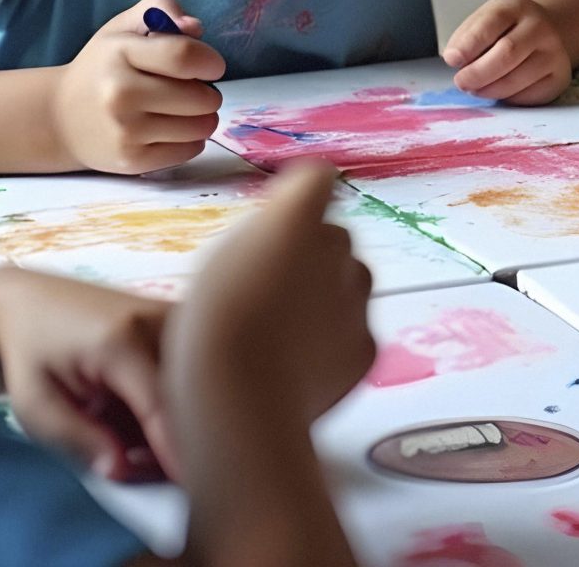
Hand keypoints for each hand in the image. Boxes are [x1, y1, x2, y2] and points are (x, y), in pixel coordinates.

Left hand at [0, 271, 177, 481]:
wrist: (28, 304)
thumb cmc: (28, 356)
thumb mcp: (37, 406)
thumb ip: (80, 439)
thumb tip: (123, 470)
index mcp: (121, 340)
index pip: (161, 406)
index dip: (174, 451)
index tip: (187, 488)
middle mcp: (160, 320)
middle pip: (189, 396)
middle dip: (171, 442)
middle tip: (129, 465)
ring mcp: (177, 316)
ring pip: (197, 386)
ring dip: (173, 422)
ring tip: (123, 435)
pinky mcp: (184, 319)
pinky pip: (193, 372)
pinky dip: (174, 402)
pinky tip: (137, 412)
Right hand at [50, 0, 225, 173]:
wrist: (59, 118)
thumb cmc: (102, 67)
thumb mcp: (123, 27)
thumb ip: (161, 7)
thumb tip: (194, 28)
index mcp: (120, 54)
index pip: (184, 56)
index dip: (210, 61)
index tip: (212, 66)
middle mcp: (120, 94)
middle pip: (200, 97)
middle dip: (208, 92)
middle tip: (193, 89)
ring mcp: (125, 132)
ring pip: (200, 127)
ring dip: (204, 117)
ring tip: (184, 109)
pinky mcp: (131, 161)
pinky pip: (190, 151)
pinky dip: (192, 140)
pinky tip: (173, 129)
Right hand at [171, 164, 373, 424]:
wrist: (239, 399)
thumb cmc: (212, 325)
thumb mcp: (218, 262)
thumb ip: (261, 236)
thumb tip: (286, 230)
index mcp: (297, 217)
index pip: (316, 178)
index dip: (301, 194)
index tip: (284, 215)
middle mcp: (339, 247)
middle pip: (331, 239)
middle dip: (309, 257)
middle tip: (266, 293)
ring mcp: (359, 298)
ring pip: (347, 285)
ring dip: (323, 298)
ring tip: (277, 334)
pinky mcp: (367, 345)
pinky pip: (351, 333)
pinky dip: (331, 344)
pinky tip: (294, 366)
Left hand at [442, 0, 572, 102]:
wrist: (542, 34)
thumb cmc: (504, 31)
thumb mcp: (483, 22)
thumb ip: (465, 38)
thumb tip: (454, 58)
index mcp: (516, 7)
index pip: (492, 22)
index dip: (469, 43)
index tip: (452, 59)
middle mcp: (540, 27)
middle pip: (507, 53)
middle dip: (477, 73)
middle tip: (461, 82)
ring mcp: (554, 53)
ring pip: (516, 79)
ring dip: (489, 89)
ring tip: (476, 88)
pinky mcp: (560, 78)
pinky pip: (528, 97)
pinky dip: (507, 98)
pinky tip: (500, 90)